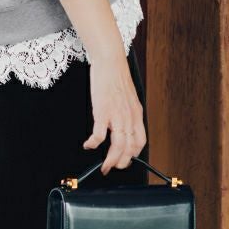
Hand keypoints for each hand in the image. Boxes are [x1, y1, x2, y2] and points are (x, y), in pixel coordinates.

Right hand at [83, 52, 146, 174]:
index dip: (133, 155)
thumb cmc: (116, 77)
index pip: (140, 142)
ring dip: (110, 161)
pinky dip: (93, 144)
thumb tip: (123, 125)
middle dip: (121, 163)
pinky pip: (99, 135)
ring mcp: (116, 115)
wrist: (110, 61)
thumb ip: (128, 112)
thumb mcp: (128, 97)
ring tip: (103, 166)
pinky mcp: (103, 111)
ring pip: (117, 147)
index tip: (124, 160)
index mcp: (136, 114)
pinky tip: (88, 144)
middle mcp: (129, 117)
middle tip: (111, 167)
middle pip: (129, 148)